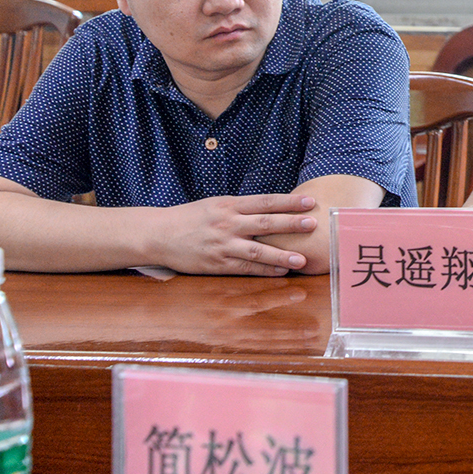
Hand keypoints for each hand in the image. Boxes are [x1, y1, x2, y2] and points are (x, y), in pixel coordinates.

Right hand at [154, 193, 317, 275]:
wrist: (159, 234)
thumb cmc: (193, 218)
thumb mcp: (217, 204)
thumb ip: (244, 207)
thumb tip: (276, 208)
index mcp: (230, 204)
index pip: (265, 201)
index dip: (289, 202)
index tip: (310, 202)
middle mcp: (227, 223)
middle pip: (265, 223)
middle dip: (290, 224)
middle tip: (313, 224)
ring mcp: (222, 245)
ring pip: (257, 250)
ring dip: (281, 255)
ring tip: (302, 259)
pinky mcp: (216, 264)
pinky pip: (244, 268)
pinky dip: (264, 271)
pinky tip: (281, 272)